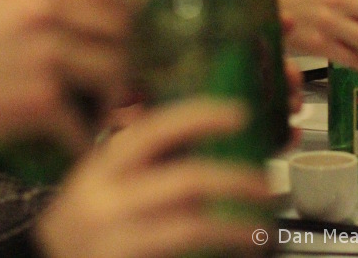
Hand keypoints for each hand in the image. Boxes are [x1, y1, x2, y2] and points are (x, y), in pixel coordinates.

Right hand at [0, 0, 134, 149]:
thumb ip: (49, 2)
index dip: (128, 13)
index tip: (127, 32)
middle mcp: (47, 16)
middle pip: (122, 32)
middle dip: (127, 56)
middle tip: (119, 75)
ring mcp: (47, 57)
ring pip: (115, 73)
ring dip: (113, 97)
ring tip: (102, 110)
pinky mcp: (40, 100)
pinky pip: (84, 120)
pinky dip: (83, 138)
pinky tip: (77, 143)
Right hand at [36, 98, 271, 257]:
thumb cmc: (91, 219)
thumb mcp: (108, 180)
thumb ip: (151, 157)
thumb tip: (215, 129)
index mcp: (103, 167)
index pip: (156, 130)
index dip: (201, 117)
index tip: (240, 114)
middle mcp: (104, 202)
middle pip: (186, 181)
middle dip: (236, 180)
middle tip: (266, 185)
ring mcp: (112, 242)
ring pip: (190, 228)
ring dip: (235, 228)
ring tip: (260, 231)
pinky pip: (183, 256)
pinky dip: (216, 254)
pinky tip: (236, 254)